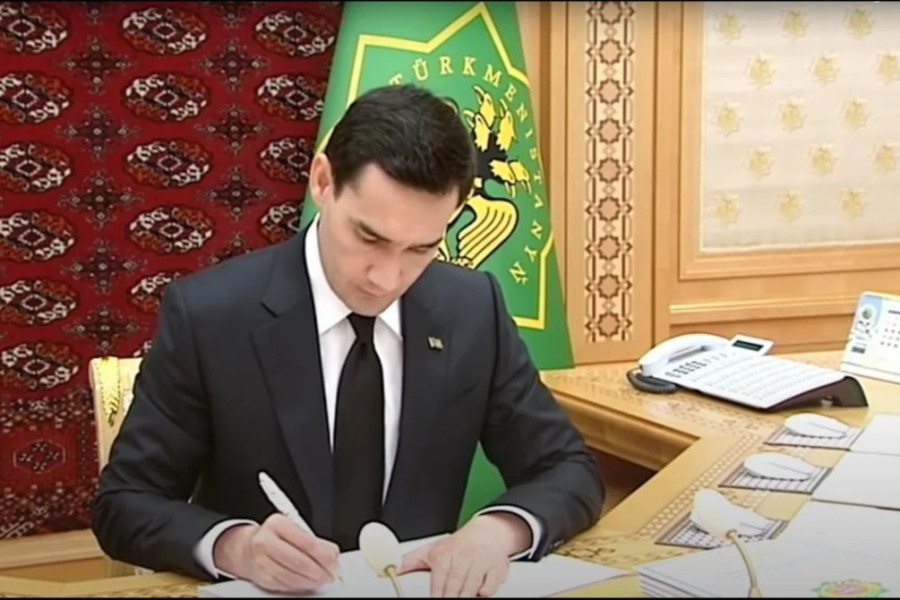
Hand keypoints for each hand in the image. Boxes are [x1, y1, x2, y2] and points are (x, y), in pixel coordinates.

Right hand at [212, 514, 339, 592]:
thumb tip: (333, 556)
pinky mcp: (261, 577)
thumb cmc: (277, 537)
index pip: (307, 542)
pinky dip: (300, 585)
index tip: (334, 563)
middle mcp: (266, 541)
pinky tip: (307, 582)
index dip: (325, 556)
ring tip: (320, 579)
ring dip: (311, 581)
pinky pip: (285, 585)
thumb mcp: (294, 529)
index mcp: (278, 524)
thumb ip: (316, 541)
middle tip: (330, 575)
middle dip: (320, 572)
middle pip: (300, 562)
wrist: (249, 549)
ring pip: (293, 576)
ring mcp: (261, 561)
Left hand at [396, 513, 529, 596]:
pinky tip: (479, 592)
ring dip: (466, 595)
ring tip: (461, 598)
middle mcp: (462, 557)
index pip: (438, 580)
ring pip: (472, 586)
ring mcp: (481, 562)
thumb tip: (388, 570)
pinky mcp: (497, 567)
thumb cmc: (457, 546)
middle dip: (450, 597)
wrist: (487, 532)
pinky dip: (486, 590)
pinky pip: (491, 584)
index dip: (436, 595)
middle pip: (455, 585)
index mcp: (444, 555)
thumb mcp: (431, 550)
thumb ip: (410, 562)